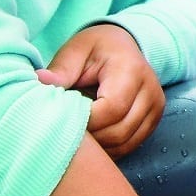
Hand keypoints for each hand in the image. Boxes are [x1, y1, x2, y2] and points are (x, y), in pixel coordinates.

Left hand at [38, 23, 162, 156]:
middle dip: (89, 137)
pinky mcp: (153, 121)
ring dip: (97, 146)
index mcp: (131, 70)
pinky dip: (107, 148)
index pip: (111, 109)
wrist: (122, 46)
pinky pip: (129, 146)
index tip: (61, 119)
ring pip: (124, 143)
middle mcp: (150, 91)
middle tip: (63, 131)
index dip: (85, 121)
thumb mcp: (75, 50)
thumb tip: (40, 81)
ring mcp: (155, 108)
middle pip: (119, 131)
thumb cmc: (95, 49)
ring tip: (75, 134)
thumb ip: (60, 70)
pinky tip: (90, 139)